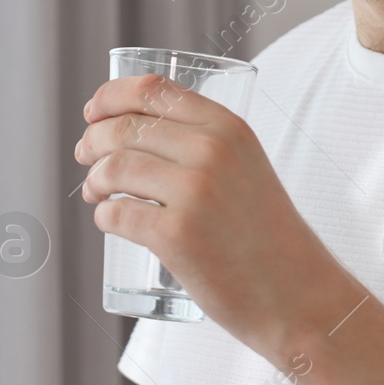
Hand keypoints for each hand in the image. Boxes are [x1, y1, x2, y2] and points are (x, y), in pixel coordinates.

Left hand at [75, 72, 353, 359]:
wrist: (298, 295)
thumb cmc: (267, 236)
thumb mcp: (248, 168)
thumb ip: (206, 145)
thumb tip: (136, 135)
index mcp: (229, 128)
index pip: (152, 89)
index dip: (110, 96)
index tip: (93, 111)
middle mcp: (212, 151)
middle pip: (124, 127)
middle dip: (92, 140)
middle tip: (85, 157)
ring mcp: (194, 193)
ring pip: (113, 167)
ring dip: (93, 179)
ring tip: (96, 193)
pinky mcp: (177, 236)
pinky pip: (115, 213)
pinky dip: (102, 216)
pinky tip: (109, 220)